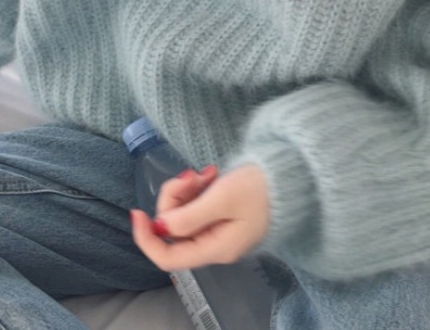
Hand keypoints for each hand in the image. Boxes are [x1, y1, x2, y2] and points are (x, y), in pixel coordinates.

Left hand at [131, 164, 269, 271]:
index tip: (137, 212)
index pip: (167, 258)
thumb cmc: (261, 188)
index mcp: (215, 248)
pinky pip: (196, 205)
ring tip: (205, 172)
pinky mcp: (222, 213)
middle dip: (174, 199)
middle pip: (174, 229)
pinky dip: (197, 187)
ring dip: (186, 190)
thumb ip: (188, 216)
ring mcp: (218, 229)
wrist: (292, 176)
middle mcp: (214, 244)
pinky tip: (210, 174)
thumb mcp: (222, 198)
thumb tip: (160, 228)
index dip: (147, 238)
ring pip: (183, 214)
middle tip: (189, 175)